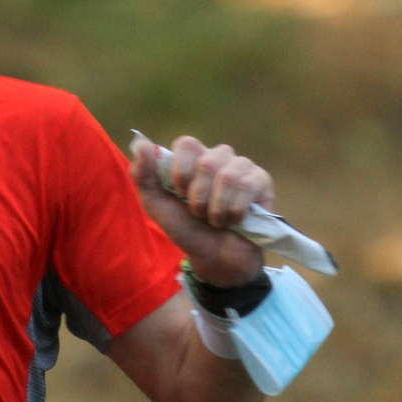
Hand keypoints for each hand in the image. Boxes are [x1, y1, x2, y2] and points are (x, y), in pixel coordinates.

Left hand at [131, 135, 275, 288]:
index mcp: (193, 157)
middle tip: (199, 213)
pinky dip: (236, 211)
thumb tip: (140, 143)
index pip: (186, 144)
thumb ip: (143, 176)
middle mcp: (218, 156)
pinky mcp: (261, 181)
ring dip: (216, 209)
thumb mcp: (157, 206)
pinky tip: (236, 220)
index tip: (179, 194)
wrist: (215, 258)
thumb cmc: (187, 229)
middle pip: (207, 162)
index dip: (181, 171)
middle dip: (198, 197)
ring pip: (227, 176)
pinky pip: (248, 187)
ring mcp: (242, 167)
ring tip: (216, 220)